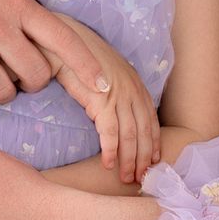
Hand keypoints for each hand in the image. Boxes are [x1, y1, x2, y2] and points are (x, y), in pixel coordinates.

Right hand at [0, 0, 114, 116]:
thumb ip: (23, 9)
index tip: (105, 86)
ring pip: (2, 92)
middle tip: (23, 75)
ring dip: (3, 94)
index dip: (87, 66)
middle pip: (35, 77)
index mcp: (19, 4)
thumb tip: (46, 39)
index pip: (64, 40)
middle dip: (34, 82)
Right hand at [37, 17, 160, 182]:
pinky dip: (111, 151)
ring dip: (130, 161)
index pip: (152, 121)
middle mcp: (132, 91)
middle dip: (144, 159)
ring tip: (127, 178)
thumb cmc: (81, 58)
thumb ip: (116, 93)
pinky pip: (110, 133)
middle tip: (141, 179)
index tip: (154, 162)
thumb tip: (117, 115)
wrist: (64, 40)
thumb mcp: (106, 75)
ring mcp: (119, 95)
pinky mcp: (102, 100)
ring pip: (131, 137)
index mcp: (136, 86)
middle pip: (144, 133)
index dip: (154, 144)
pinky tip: (109, 164)